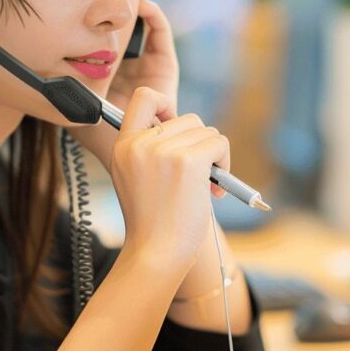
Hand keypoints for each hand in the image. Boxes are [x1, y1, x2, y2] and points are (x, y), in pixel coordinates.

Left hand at [68, 0, 175, 165]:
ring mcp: (149, 66)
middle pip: (125, 26)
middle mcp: (130, 67)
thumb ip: (58, 83)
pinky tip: (139, 1)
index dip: (97, 16)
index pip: (104, 36)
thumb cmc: (95, 131)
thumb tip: (33, 63)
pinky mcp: (166, 66)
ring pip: (144, 25)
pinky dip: (153, 13)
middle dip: (116, 5)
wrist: (129, 147)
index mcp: (110, 72)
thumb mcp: (69, 99)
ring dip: (135, 3)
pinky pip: (161, 32)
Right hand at [110, 87, 231, 270]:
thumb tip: (187, 128)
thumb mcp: (135, 177)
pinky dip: (225, 163)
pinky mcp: (188, 161)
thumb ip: (150, 149)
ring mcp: (164, 150)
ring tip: (205, 187)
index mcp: (124, 145)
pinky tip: (215, 190)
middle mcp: (141, 143)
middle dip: (199, 145)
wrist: (156, 253)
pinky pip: (219, 143)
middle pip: (188, 118)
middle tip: (197, 177)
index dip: (166, 104)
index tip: (175, 128)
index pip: (145, 97)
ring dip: (214, 156)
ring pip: (207, 131)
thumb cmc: (152, 223)